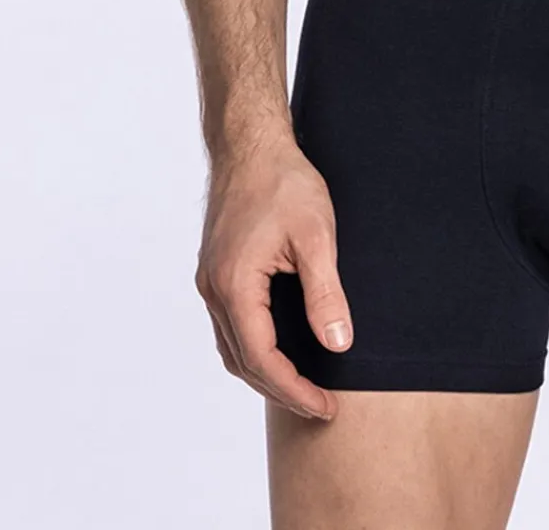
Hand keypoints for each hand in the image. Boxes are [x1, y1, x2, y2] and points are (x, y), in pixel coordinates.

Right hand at [195, 134, 352, 420]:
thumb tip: (338, 344)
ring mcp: (211, 280)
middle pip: (243, 361)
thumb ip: (325, 293)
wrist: (250, 143)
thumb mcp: (316, 235)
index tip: (326, 406)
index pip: (262, 359)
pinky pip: (230, 325)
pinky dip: (253, 347)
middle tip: (320, 406)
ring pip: (232, 346)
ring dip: (264, 373)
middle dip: (281, 389)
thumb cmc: (284, 181)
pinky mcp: (215, 270)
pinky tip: (278, 347)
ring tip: (302, 386)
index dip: (295, 389)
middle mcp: (214, 289)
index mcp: (235, 284)